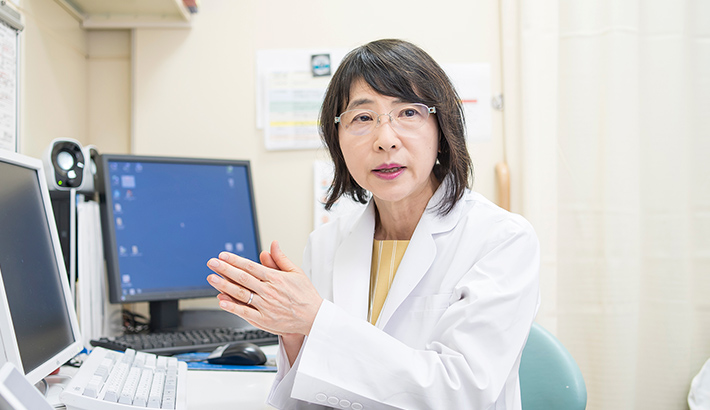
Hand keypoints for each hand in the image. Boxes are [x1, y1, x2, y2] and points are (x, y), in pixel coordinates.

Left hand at [206, 241, 322, 335]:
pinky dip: (232, 307)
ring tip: (212, 279)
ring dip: (224, 285)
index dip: (235, 260)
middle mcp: (269, 291)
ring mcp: (265, 306)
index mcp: (276, 278)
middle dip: (224, 269)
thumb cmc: (305, 295)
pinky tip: (221, 301)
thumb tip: (273, 244)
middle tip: (212, 263)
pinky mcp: (264, 320)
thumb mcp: (296, 272)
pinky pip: (245, 312)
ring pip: (240, 294)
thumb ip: (281, 258)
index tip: (223, 256)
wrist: (313, 318)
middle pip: (242, 278)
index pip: (250, 266)